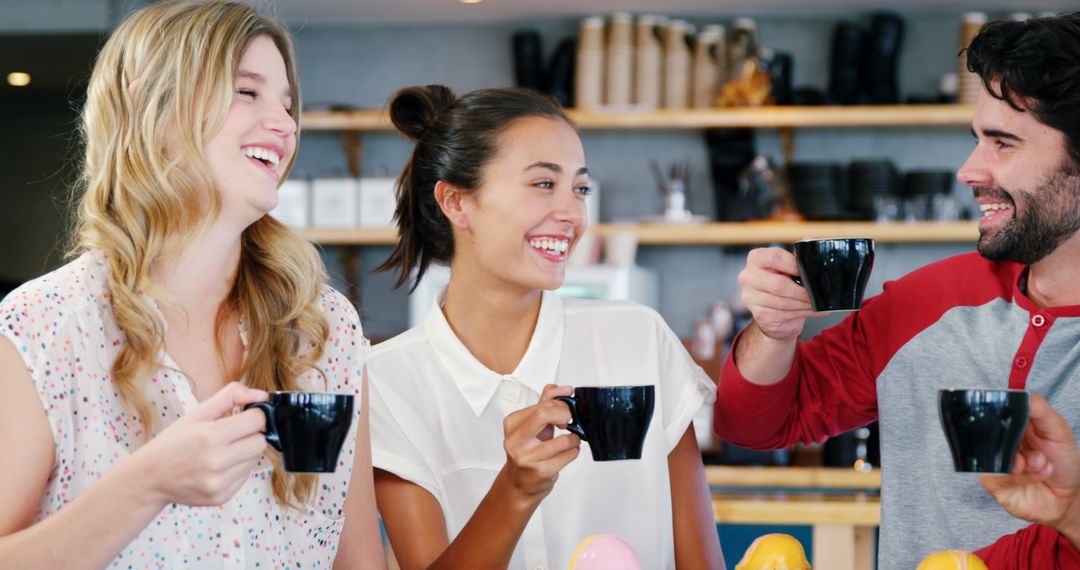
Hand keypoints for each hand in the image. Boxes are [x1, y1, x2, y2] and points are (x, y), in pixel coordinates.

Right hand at [135, 382, 270, 506]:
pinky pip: (246, 476)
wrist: (149, 477)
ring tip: (221, 451)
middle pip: (260, 442)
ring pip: (255, 460)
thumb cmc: (173, 442)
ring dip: (244, 453)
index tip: (245, 416)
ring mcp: (219, 482)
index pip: (257, 421)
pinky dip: (237, 469)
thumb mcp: (197, 413)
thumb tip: (262, 396)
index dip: (254, 415)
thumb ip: (231, 396)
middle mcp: (217, 462)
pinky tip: (218, 467)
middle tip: (232, 434)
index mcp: (211, 436)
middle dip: (251, 434)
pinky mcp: (222, 496)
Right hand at [500, 384, 580, 500]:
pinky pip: (568, 455)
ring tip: (571, 441)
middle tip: (569, 422)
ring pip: (563, 440)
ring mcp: (527, 458)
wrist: (519, 483)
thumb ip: (546, 402)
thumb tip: (563, 388)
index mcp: (511, 424)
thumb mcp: (532, 425)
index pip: (541, 405)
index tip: (566, 410)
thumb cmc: (527, 451)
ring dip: (574, 439)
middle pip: (544, 414)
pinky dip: (573, 451)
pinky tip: (567, 452)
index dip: (560, 405)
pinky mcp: (540, 472)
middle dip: (564, 415)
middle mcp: (515, 441)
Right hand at [738, 247, 821, 340]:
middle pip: (778, 285)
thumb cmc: (784, 282)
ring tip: (818, 304)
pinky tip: (813, 310)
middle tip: (818, 294)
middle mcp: (748, 276)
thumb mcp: (790, 266)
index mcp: (756, 258)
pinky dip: (803, 313)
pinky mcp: (759, 314)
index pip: (773, 257)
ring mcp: (750, 297)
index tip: (808, 272)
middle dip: (802, 292)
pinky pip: (784, 314)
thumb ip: (799, 254)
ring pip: (783, 302)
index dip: (794, 265)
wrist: (773, 310)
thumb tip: (810, 240)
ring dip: (804, 304)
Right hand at [980, 395, 1079, 541]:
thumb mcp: (1058, 430)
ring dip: (1026, 460)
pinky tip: (1038, 474)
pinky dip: (1024, 475)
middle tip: (1036, 450)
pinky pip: (998, 475)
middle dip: (1016, 439)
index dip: (1001, 410)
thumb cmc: (1062, 463)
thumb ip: (1040, 410)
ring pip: (995, 453)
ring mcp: (993, 461)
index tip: (1014, 415)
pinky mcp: (992, 482)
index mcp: (1010, 424)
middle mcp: (998, 441)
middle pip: (988, 430)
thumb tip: (1021, 394)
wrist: (1067, 497)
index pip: (994, 409)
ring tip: (1042, 463)